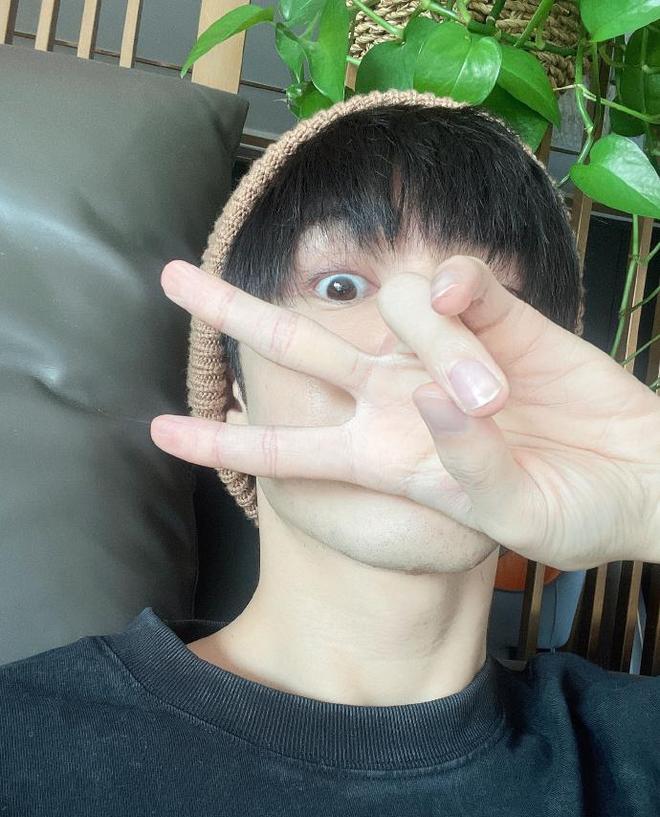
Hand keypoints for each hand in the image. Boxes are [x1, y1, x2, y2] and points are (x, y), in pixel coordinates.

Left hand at [152, 258, 659, 568]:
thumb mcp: (512, 514)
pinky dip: (460, 289)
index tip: (160, 432)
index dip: (224, 441)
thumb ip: (469, 463)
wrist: (635, 475)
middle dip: (236, 313)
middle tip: (172, 278)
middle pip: (299, 346)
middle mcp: (397, 399)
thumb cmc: (570, 511)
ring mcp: (441, 352)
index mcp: (385, 458)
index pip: (288, 450)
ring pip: (397, 305)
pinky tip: (475, 306)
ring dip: (441, 345)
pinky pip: (457, 281)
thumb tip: (439, 393)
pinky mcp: (496, 315)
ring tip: (495, 394)